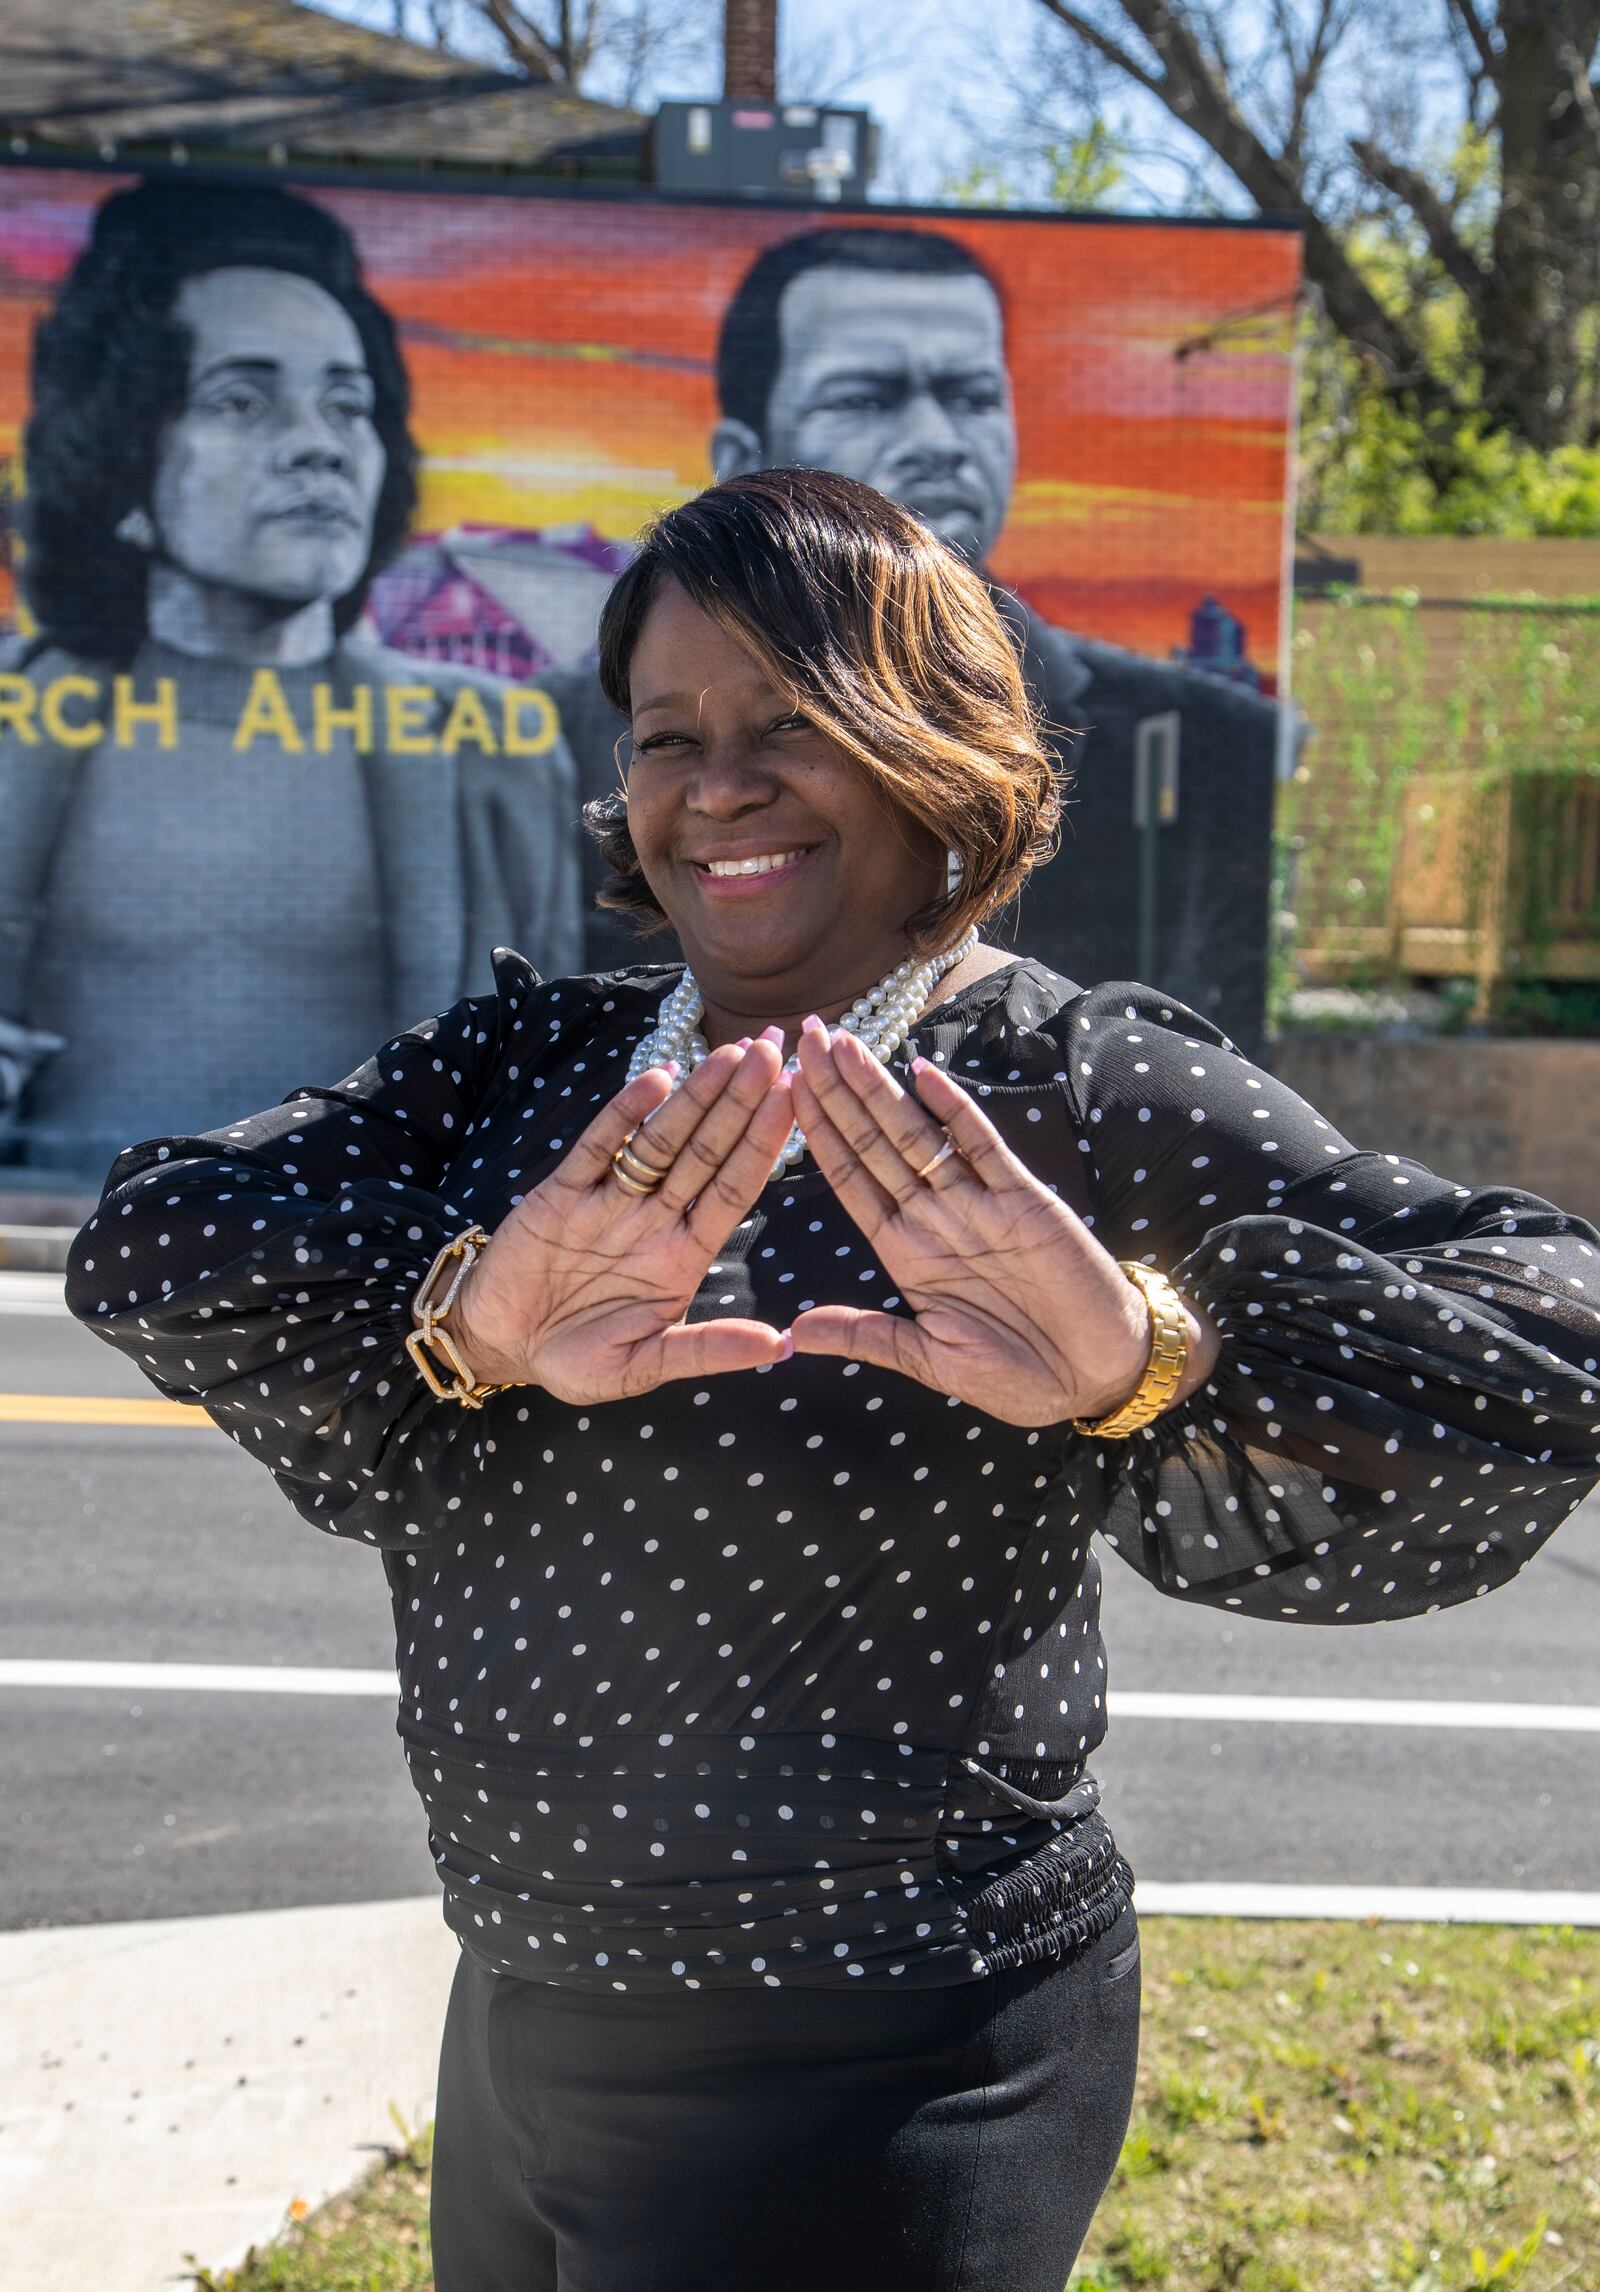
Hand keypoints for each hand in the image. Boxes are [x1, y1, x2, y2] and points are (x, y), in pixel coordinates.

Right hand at [450, 1038, 794, 1403]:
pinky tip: (657, 1078)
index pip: (734, 1189)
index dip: (764, 1144)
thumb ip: (706, 1351)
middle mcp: (655, 1219)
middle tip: (773, 1048)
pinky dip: (626, 1113)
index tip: (796, 1099)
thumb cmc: (575, 1362)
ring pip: (661, 1140)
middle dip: (741, 1101)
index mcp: (684, 1255)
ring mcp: (610, 1201)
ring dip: (696, 1096)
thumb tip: (781, 1346)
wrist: (498, 1345)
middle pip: (708, 1150)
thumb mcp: (642, 1366)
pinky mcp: (562, 1192)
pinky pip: (598, 1146)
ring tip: (730, 1053)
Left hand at [788, 1023, 1217, 1426]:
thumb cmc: (1018, 1376)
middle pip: (873, 1142)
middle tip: (805, 1036)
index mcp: (904, 1252)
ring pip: (917, 1134)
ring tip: (845, 1043)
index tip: (783, 1091)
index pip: (849, 1179)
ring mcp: (977, 1203)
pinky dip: (955, 1111)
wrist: (1098, 1375)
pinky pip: (982, 1146)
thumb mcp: (932, 1361)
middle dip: (837, 1091)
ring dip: (880, 1089)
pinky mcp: (1024, 1199)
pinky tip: (924, 1075)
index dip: (817, 1134)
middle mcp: (933, 1217)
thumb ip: (868, 1338)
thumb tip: (795, 1332)